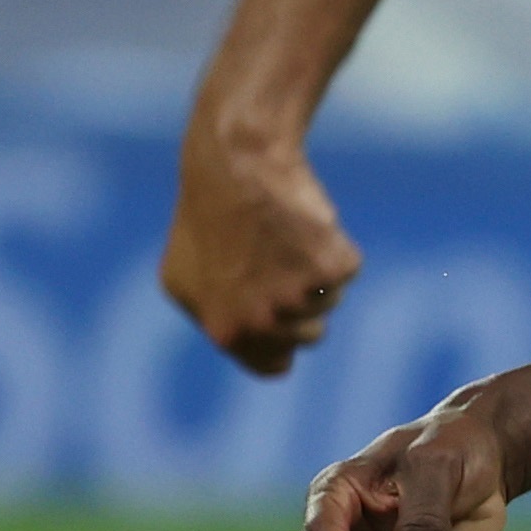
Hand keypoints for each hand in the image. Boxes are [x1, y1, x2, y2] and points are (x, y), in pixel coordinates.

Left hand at [159, 131, 361, 377]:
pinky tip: (304, 223)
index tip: (276, 313)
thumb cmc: (205, 219)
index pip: (276, 366)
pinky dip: (333, 245)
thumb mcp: (184, 281)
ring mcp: (300, 297)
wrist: (235, 165)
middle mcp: (265, 322)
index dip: (279, 338)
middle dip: (299, 302)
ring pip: (330, 300)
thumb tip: (241, 338)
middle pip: (310, 335)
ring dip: (315, 271)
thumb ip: (216, 320)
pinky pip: (346, 268)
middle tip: (274, 260)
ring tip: (282, 236)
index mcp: (228, 334)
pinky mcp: (333, 268)